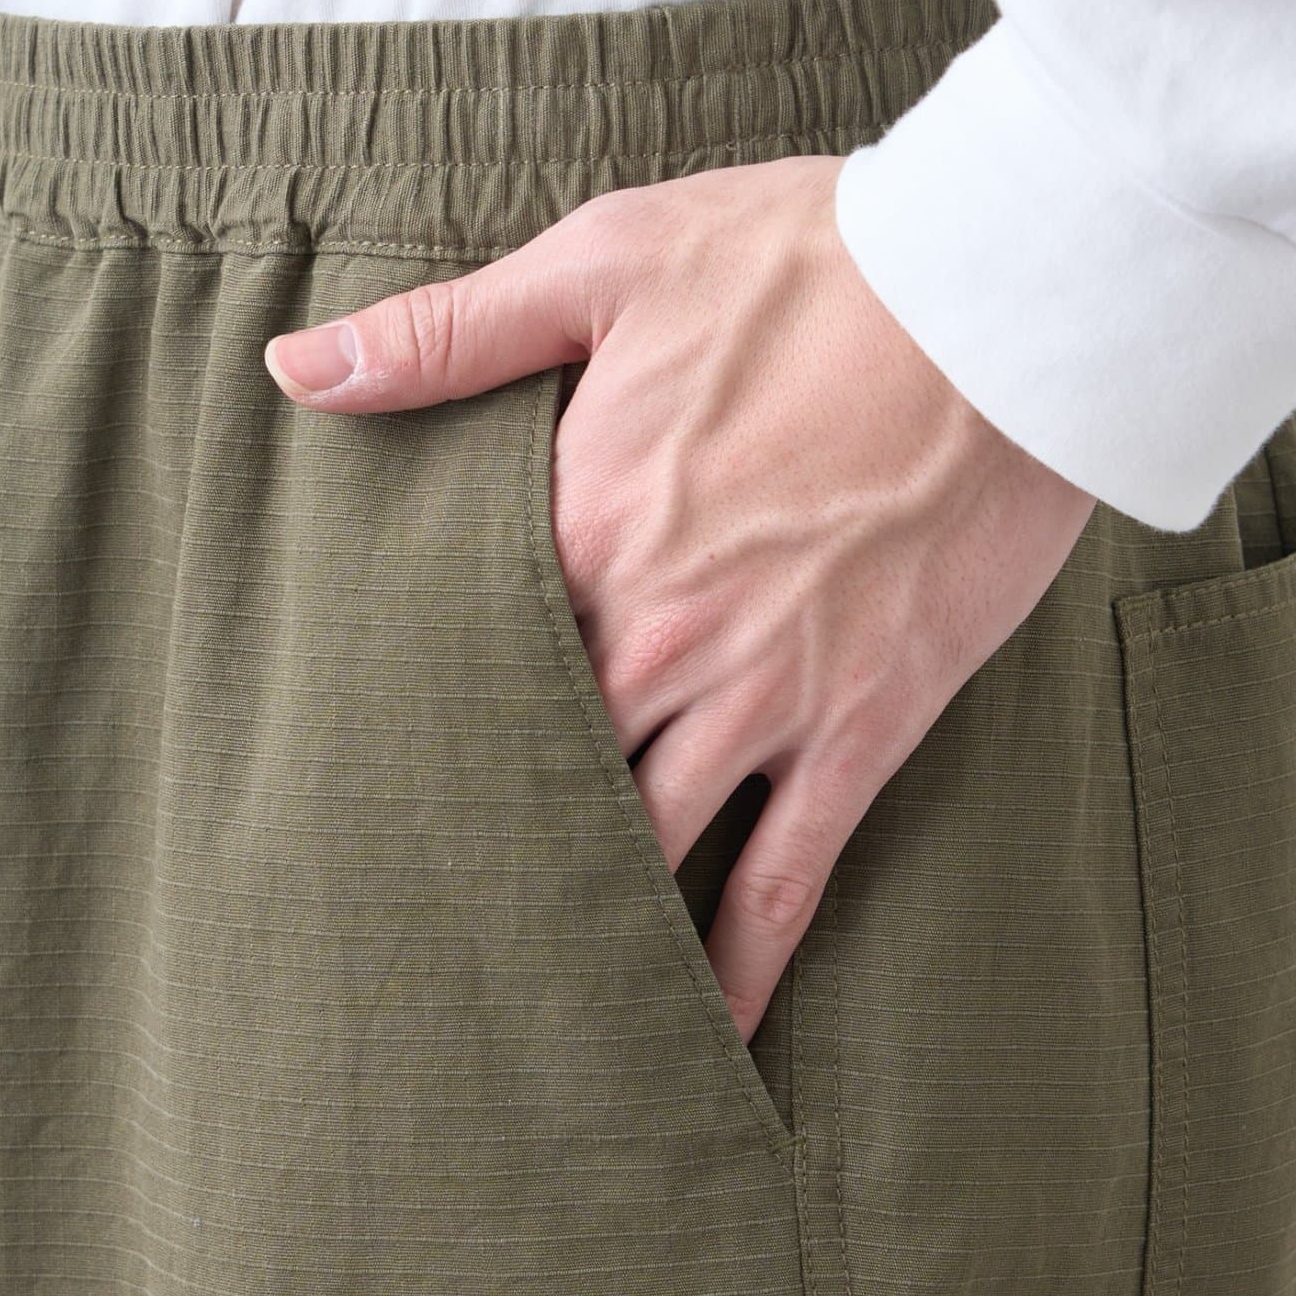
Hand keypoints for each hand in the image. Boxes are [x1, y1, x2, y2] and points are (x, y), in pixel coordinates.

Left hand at [263, 155, 1097, 1043]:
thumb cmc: (808, 264)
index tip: (364, 795)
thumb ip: (446, 336)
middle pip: (544, 778)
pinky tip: (708, 1035)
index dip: (414, 733)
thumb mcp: (609, 260)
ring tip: (536, 1011)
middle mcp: (658, 641)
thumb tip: (295, 371)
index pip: (463, 666)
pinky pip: (787, 880)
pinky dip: (742, 967)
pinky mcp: (862, 731)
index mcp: (583, 531)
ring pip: (651, 848)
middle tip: (424, 937)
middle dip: (487, 852)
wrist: (1000, 299)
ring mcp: (764, 698)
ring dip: (593, 930)